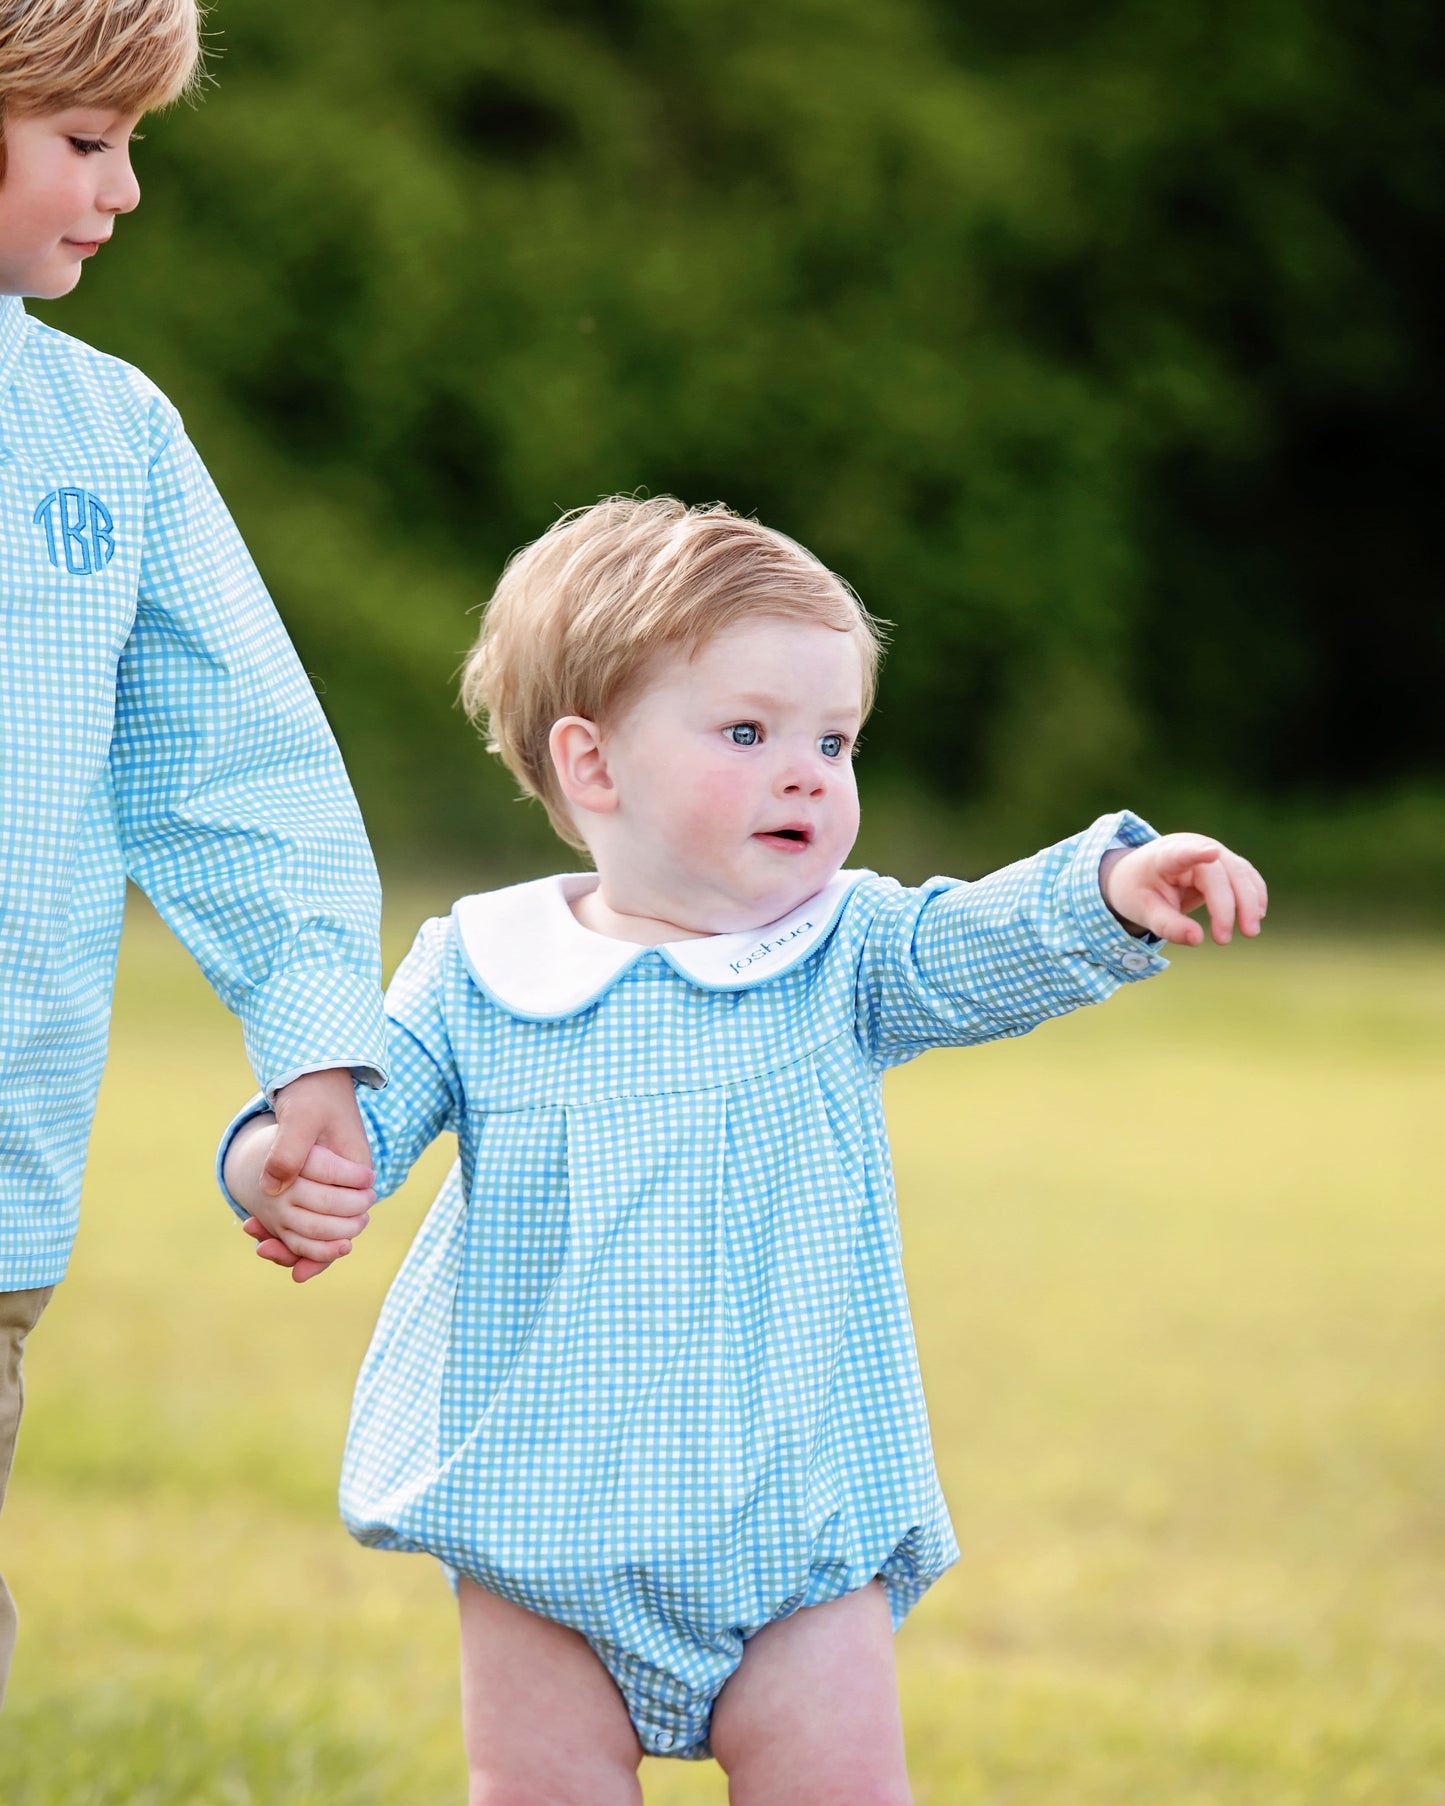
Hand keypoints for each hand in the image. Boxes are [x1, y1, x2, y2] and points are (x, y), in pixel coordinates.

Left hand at [246, 1069, 375, 1282]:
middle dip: (297, 1248)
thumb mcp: (301, 1119)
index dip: (321, 1253)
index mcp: (357, 1172)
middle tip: (262, 1250)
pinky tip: (253, 1221)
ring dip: (285, 1235)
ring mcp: (331, 1181)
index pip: (345, 1226)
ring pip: (312, 1223)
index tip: (297, 1270)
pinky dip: (280, 1220)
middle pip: (328, 1231)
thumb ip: (288, 1154)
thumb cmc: (313, 1093)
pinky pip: (300, 1208)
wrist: (313, 1071)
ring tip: (254, 1235)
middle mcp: (348, 1183)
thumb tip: (270, 1191)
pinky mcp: (313, 1177)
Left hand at [1100, 834, 1266, 946]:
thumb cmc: (1140, 891)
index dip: (1196, 852)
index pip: (1181, 853)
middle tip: (1224, 940)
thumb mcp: (1143, 912)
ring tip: (1250, 932)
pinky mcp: (1225, 862)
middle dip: (1230, 906)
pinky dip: (1254, 895)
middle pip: (1220, 873)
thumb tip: (1198, 939)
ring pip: (1240, 873)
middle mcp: (1193, 846)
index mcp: (1165, 856)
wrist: (1141, 873)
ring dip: (1250, 902)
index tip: (1211, 852)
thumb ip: (1168, 926)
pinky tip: (1258, 916)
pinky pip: (1246, 876)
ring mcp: (1213, 850)